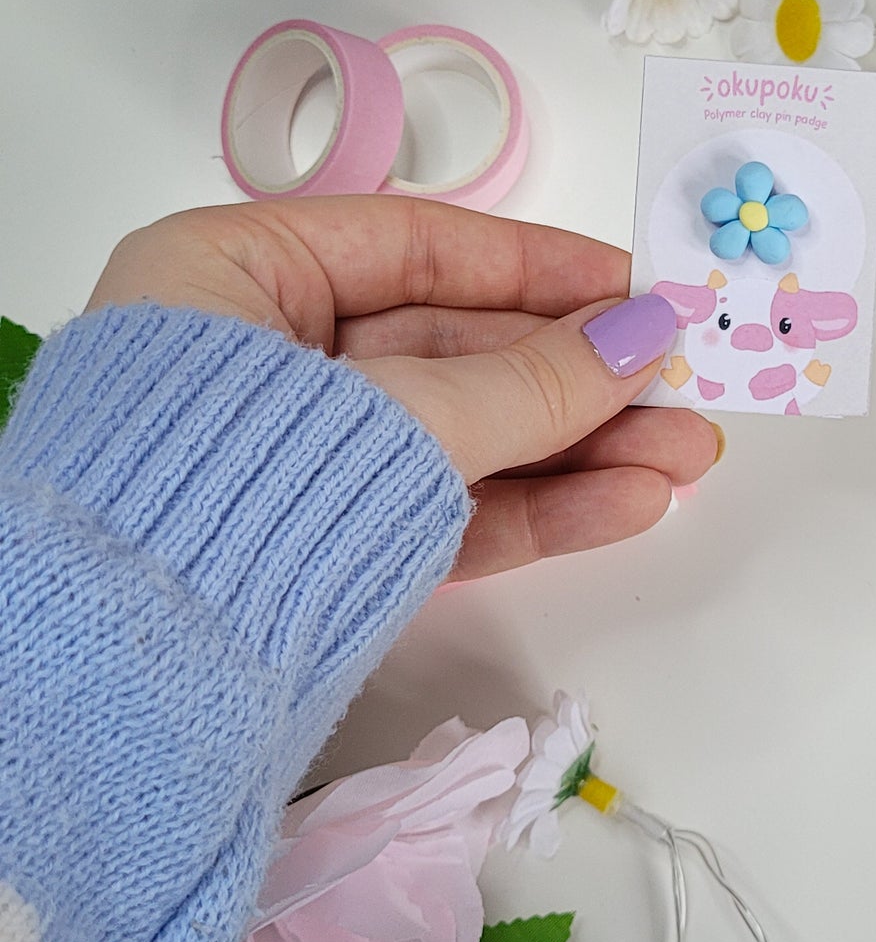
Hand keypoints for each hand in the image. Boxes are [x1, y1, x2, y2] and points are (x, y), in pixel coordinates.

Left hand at [87, 198, 717, 579]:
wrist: (123, 695)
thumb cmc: (240, 499)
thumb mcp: (403, 419)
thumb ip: (531, 380)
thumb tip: (646, 335)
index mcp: (236, 273)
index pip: (417, 246)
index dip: (539, 266)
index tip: (638, 286)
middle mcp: (263, 357)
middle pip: (456, 349)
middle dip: (580, 376)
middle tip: (684, 386)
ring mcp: (297, 458)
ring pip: (464, 436)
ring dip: (578, 450)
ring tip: (685, 457)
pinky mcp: (327, 544)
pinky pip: (444, 508)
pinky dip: (534, 509)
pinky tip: (627, 503)